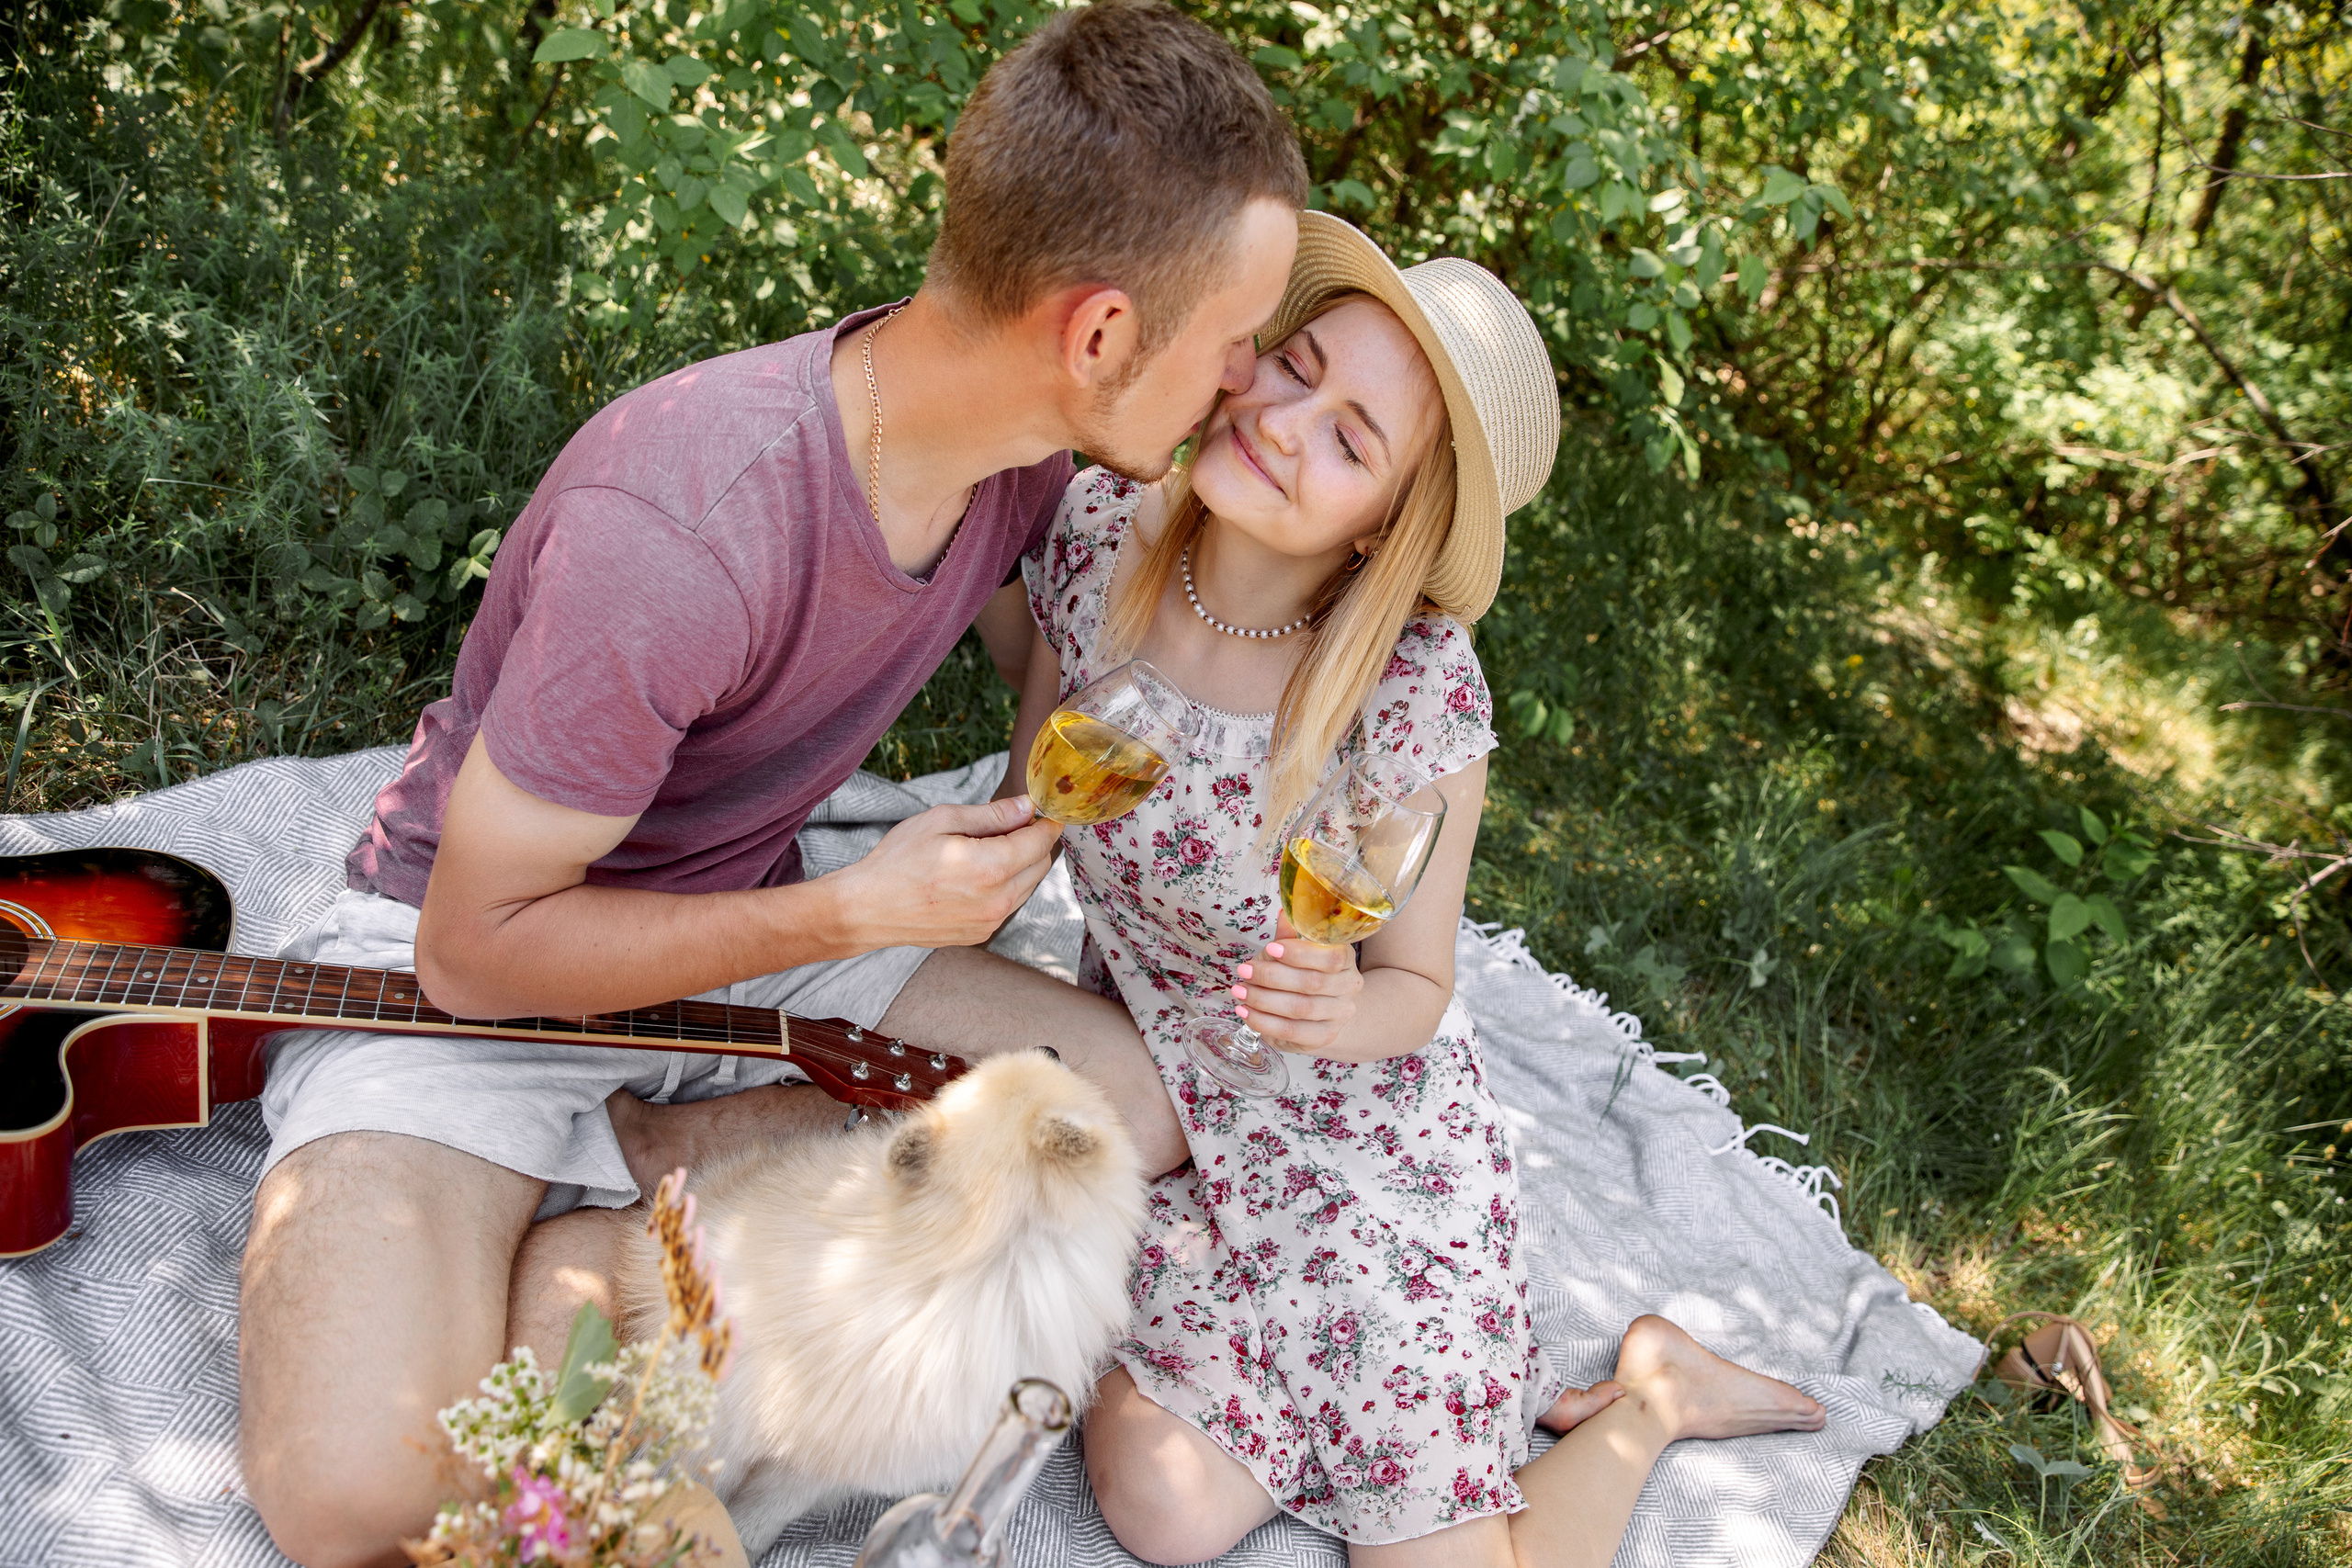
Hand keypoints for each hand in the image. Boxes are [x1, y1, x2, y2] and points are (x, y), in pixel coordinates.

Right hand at [825, 796, 1060, 949]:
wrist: (868, 908)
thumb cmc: (898, 861)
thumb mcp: (942, 821)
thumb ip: (991, 815)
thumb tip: (1026, 806)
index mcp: (991, 868)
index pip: (1041, 842)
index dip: (1046, 823)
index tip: (1042, 812)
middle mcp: (998, 901)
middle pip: (1040, 865)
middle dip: (1034, 842)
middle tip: (1010, 825)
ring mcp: (990, 922)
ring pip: (1027, 887)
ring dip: (1020, 865)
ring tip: (987, 850)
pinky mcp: (980, 934)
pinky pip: (1008, 905)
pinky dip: (1004, 887)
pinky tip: (975, 875)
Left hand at [1231, 911, 1363, 1054]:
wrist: (1323, 1012)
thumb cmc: (1305, 974)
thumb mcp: (1297, 952)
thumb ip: (1291, 936)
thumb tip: (1284, 913)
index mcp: (1346, 960)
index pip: (1332, 956)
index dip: (1299, 953)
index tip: (1270, 948)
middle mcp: (1349, 987)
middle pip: (1311, 983)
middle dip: (1271, 976)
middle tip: (1243, 970)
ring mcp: (1339, 1015)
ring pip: (1300, 1008)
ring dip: (1263, 999)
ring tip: (1239, 991)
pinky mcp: (1324, 1037)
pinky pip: (1292, 1031)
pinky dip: (1264, 1022)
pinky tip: (1246, 1012)